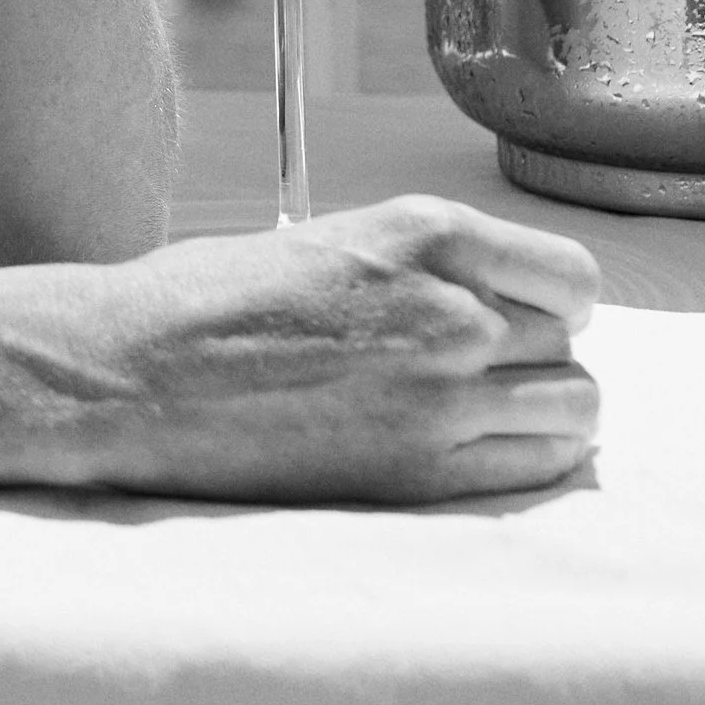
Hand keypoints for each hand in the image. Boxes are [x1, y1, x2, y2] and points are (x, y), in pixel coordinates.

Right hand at [0, 195, 601, 505]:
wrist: (131, 373)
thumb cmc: (202, 303)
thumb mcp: (325, 243)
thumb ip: (417, 268)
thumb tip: (480, 303)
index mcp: (424, 233)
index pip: (569, 276)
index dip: (550, 301)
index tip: (521, 316)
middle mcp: (452, 308)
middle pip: (570, 344)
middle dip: (533, 357)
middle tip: (474, 371)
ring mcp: (443, 395)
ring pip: (573, 410)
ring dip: (535, 413)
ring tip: (471, 414)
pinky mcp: (421, 471)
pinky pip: (535, 469)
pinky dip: (519, 461)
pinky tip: (463, 450)